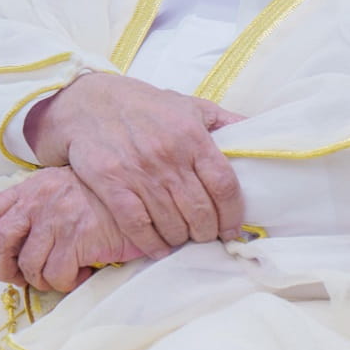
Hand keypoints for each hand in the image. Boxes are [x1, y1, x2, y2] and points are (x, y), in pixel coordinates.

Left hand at [0, 167, 143, 291]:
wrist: (141, 197)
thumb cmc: (104, 198)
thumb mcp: (65, 187)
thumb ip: (39, 204)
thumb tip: (17, 243)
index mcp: (32, 186)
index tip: (6, 256)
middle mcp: (39, 200)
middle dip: (5, 269)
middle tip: (23, 279)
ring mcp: (57, 218)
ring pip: (29, 266)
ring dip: (43, 280)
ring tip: (62, 274)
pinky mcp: (77, 237)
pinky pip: (56, 275)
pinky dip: (66, 282)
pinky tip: (82, 271)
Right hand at [26, 72, 245, 258]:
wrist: (89, 102)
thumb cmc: (146, 106)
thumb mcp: (191, 105)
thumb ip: (226, 122)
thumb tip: (260, 134)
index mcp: (193, 136)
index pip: (224, 185)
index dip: (233, 214)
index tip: (233, 228)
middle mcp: (169, 155)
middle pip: (200, 211)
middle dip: (208, 232)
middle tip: (208, 237)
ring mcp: (139, 172)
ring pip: (171, 223)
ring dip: (182, 238)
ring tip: (184, 239)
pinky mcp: (111, 184)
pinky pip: (138, 226)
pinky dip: (152, 243)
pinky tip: (160, 247)